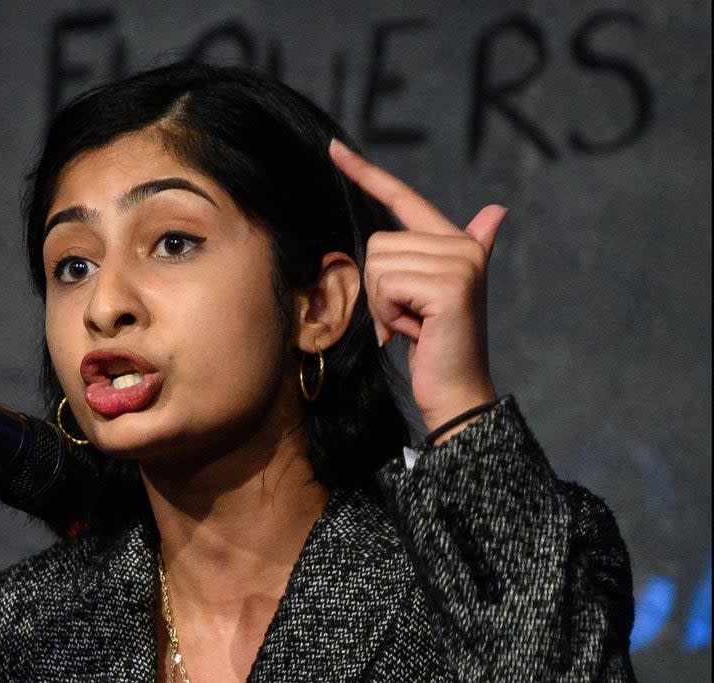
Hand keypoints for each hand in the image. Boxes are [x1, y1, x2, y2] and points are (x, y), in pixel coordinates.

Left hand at [328, 139, 502, 438]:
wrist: (456, 390)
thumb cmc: (437, 345)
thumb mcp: (431, 296)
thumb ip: (447, 254)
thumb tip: (497, 211)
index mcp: (457, 242)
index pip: (404, 198)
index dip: (367, 174)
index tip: (333, 149)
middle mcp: (463, 244)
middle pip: (379, 243)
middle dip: (380, 289)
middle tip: (407, 318)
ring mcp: (459, 262)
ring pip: (379, 264)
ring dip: (383, 303)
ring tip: (412, 324)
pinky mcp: (449, 285)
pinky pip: (386, 285)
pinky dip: (389, 314)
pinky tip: (416, 331)